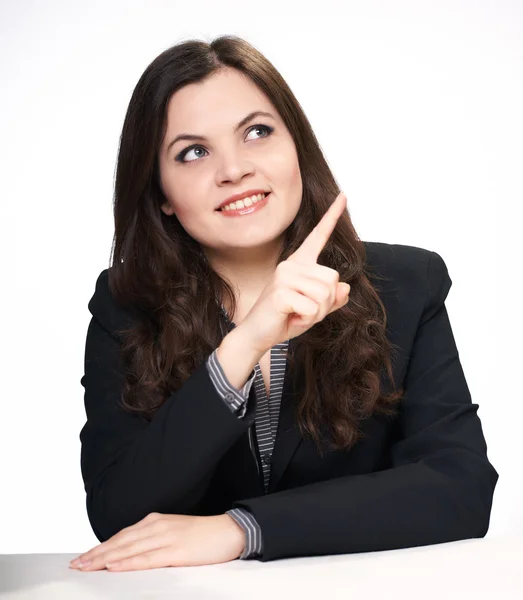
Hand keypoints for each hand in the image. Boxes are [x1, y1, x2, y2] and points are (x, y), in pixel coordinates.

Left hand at [69, 513, 245, 570]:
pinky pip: (147, 558)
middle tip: (76, 564)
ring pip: (129, 550)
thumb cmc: (202, 535)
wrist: (228, 530)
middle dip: (96, 554)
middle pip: (120, 542)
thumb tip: (130, 553)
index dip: (101, 546)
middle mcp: (157, 526)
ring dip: (105, 559)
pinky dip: (128, 563)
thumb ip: (152, 539)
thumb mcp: (173, 532)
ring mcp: (166, 538)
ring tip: (87, 567)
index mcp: (155, 521)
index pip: (122, 535)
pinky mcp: (176, 551)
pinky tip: (115, 567)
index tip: (83, 556)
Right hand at [240, 191, 350, 352]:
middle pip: (333, 279)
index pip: (318, 236)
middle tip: (303, 312)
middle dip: (325, 303)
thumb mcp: (313, 310)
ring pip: (325, 294)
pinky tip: (290, 319)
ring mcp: (284, 276)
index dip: (332, 216)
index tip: (343, 196)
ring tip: (296, 315)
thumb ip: (331, 299)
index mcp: (299, 264)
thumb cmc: (283, 320)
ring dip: (316, 314)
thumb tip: (345, 288)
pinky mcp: (280, 292)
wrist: (257, 335)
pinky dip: (306, 321)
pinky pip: (313, 309)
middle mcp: (291, 264)